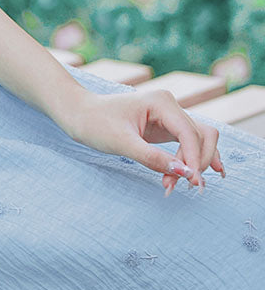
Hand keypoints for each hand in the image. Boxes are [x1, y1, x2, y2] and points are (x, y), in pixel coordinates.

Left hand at [60, 87, 223, 195]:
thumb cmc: (95, 123)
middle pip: (201, 136)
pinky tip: (209, 173)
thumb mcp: (121, 143)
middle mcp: (170, 106)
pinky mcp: (166, 128)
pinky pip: (189, 143)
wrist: (79, 114)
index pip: (189, 132)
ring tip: (175, 186)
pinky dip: (196, 158)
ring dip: (194, 163)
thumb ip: (152, 157)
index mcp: (161, 102)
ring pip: (199, 140)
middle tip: (177, 187)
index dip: (194, 158)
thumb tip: (184, 172)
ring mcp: (170, 117)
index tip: (191, 182)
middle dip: (195, 162)